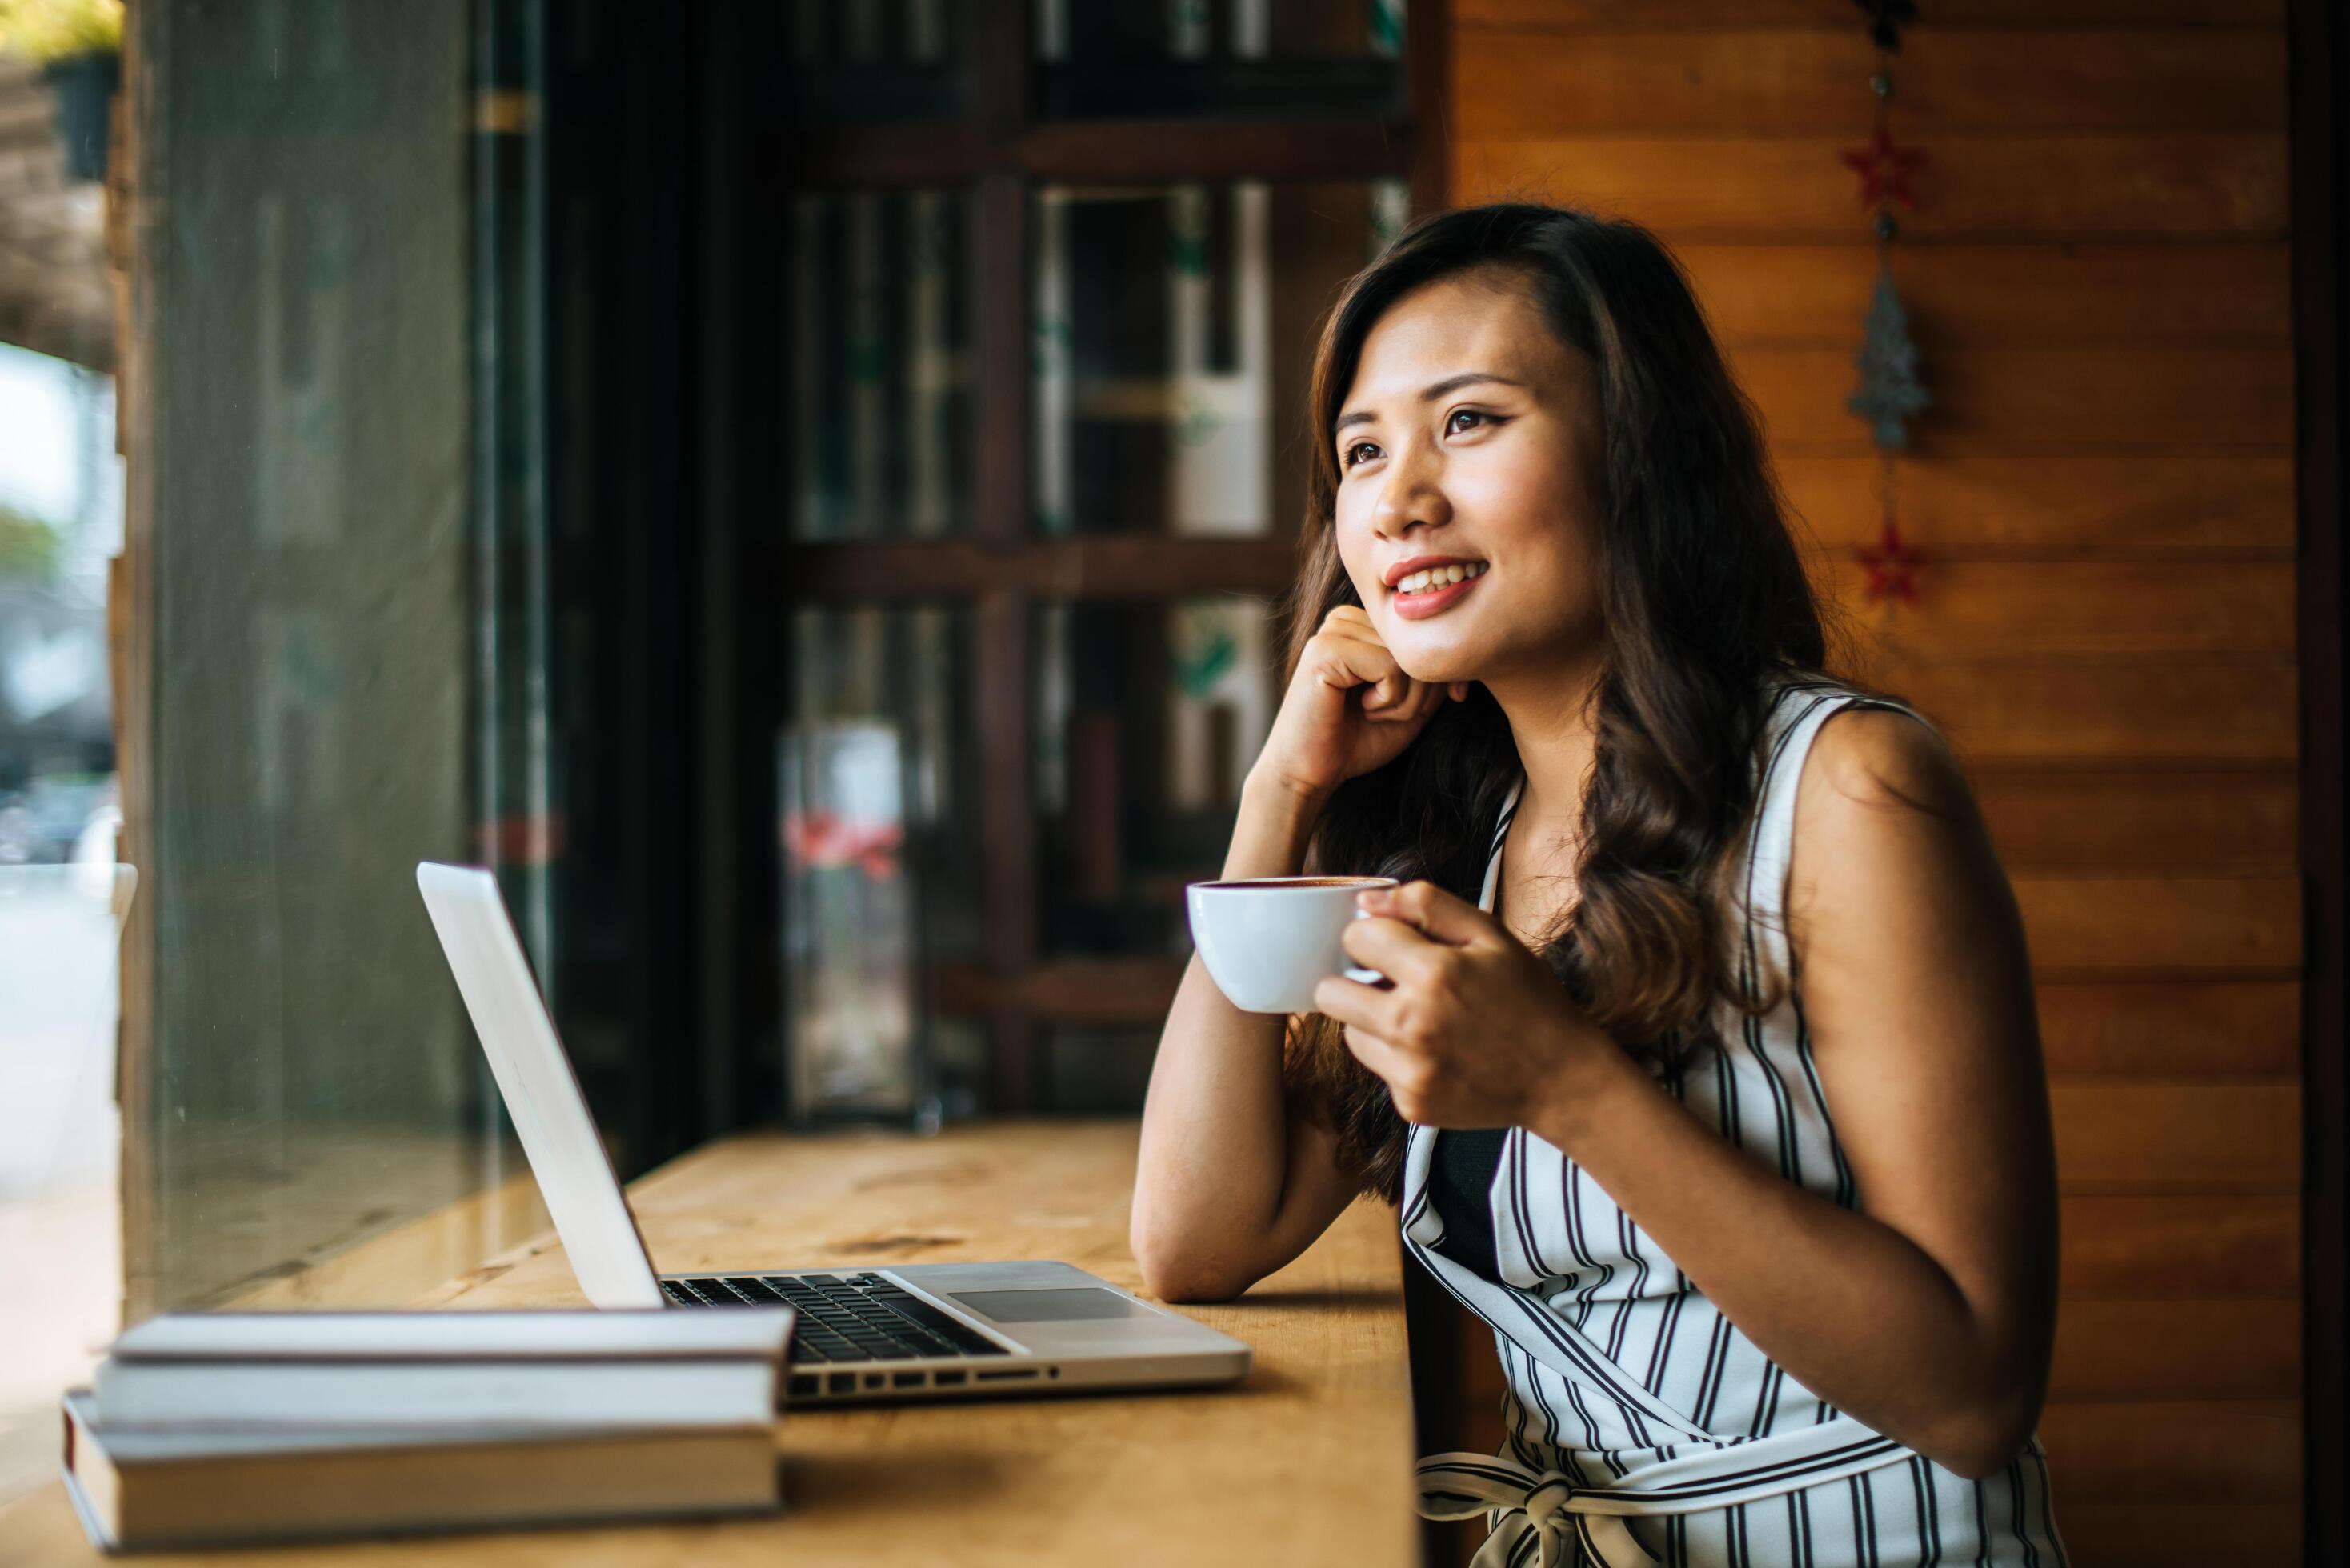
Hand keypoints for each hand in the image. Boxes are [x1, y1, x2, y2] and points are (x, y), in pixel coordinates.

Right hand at [1251, 606, 1470, 805]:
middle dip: (1418, 694)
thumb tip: (1463, 656)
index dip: (1431, 682)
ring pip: (1407, 657)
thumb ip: (1434, 676)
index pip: (1422, 639)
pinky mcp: (1326, 649)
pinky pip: (1390, 667)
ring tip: (1371, 712)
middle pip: (1417, 646)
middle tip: (1384, 716)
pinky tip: (1361, 709)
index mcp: (1361, 626)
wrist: (1310, 774)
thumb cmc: (1356, 742)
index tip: (1411, 712)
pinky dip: (1389, 700)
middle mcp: (1345, 620)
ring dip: (1403, 700)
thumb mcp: (1411, 705)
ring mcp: (1333, 631)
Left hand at [1310, 879, 1612, 1130]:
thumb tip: (1367, 902)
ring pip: (1348, 1032)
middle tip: (1394, 983)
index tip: (1397, 946)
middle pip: (1330, 992)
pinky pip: (1377, 1068)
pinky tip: (1437, 1051)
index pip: (1356, 938)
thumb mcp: (1491, 935)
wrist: (1563, 1078)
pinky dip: (1397, 1057)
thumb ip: (1427, 905)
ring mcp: (1409, 1070)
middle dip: (1354, 980)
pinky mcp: (1411, 1104)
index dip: (1376, 936)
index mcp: (1434, 973)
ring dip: (1372, 1020)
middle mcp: (1412, 1024)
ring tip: (1421, 1018)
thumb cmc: (1530, 1000)